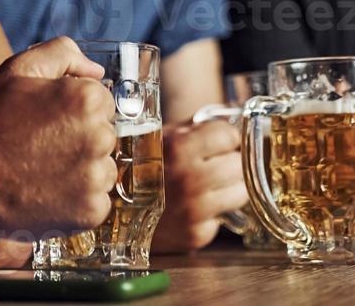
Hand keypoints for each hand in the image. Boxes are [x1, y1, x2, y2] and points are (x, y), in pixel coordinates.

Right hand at [0, 37, 117, 237]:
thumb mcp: (19, 69)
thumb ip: (63, 53)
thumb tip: (97, 70)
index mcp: (87, 99)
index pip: (103, 102)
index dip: (75, 109)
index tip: (49, 121)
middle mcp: (99, 136)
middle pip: (106, 134)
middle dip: (81, 138)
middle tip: (44, 145)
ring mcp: (96, 177)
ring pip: (104, 168)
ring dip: (83, 170)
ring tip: (45, 170)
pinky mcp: (91, 211)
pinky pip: (97, 200)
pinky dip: (78, 200)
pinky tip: (50, 192)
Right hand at [151, 121, 248, 251]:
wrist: (113, 211)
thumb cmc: (140, 168)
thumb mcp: (163, 137)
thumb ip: (197, 127)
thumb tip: (232, 120)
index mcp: (179, 148)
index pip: (229, 136)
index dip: (226, 138)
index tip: (222, 142)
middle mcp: (189, 179)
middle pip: (239, 165)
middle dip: (231, 162)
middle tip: (218, 164)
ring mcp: (194, 210)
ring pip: (241, 193)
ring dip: (230, 188)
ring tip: (210, 186)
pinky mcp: (195, 235)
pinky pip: (222, 219)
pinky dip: (214, 213)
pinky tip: (195, 207)